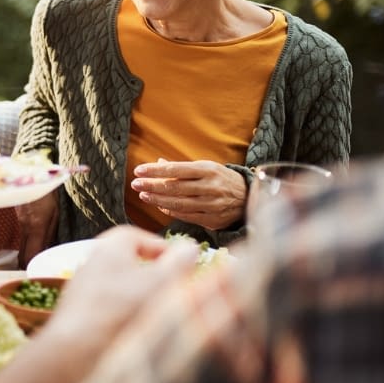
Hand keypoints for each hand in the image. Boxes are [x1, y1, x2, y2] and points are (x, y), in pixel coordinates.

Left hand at [0, 226, 198, 382]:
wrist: (72, 356)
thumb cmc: (120, 310)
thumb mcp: (161, 282)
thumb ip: (180, 263)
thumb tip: (191, 247)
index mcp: (109, 248)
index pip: (136, 237)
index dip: (160, 249)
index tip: (181, 264)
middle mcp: (91, 266)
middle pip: (129, 267)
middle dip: (155, 279)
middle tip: (177, 294)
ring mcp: (82, 296)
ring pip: (120, 294)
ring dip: (143, 304)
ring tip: (163, 320)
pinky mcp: (79, 324)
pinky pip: (110, 316)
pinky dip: (127, 323)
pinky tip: (140, 339)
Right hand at [14, 191, 58, 264]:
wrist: (32, 175)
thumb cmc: (47, 193)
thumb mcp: (55, 214)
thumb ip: (50, 233)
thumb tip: (49, 249)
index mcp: (36, 227)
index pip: (31, 255)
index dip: (33, 266)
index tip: (38, 270)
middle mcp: (25, 228)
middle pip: (22, 255)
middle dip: (27, 265)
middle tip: (36, 270)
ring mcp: (19, 224)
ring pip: (21, 247)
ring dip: (27, 255)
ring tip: (38, 259)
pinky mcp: (18, 220)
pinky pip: (22, 238)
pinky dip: (27, 244)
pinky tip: (35, 243)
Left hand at [128, 159, 246, 230]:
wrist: (248, 197)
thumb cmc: (221, 180)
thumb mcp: (206, 167)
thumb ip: (182, 168)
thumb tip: (159, 162)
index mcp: (208, 170)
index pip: (176, 168)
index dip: (155, 170)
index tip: (138, 170)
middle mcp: (210, 187)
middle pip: (174, 187)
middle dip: (152, 185)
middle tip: (135, 184)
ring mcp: (211, 204)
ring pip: (178, 203)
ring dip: (157, 200)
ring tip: (143, 195)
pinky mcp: (212, 219)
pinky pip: (186, 216)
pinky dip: (171, 211)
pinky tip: (160, 206)